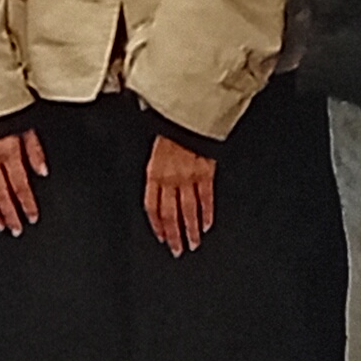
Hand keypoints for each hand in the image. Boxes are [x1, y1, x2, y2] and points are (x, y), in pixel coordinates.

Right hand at [0, 128, 47, 236]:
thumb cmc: (3, 101)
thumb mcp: (26, 120)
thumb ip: (34, 148)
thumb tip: (42, 170)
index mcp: (8, 149)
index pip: (20, 184)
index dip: (27, 203)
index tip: (32, 217)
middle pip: (1, 193)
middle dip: (10, 214)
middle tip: (16, 229)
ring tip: (0, 225)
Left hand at [144, 136, 219, 255]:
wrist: (188, 110)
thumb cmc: (171, 124)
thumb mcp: (155, 146)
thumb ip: (156, 169)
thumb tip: (156, 185)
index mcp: (154, 171)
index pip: (152, 206)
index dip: (156, 225)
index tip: (160, 236)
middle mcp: (169, 177)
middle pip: (170, 214)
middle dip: (173, 235)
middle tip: (177, 249)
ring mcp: (188, 176)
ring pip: (188, 211)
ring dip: (191, 230)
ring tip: (194, 243)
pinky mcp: (206, 171)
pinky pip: (206, 197)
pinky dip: (207, 213)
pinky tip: (207, 224)